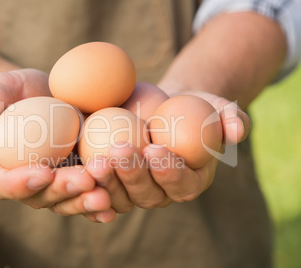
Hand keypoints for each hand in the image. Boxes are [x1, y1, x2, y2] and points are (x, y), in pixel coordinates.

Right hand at [0, 69, 115, 222]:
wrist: (49, 96)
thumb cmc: (22, 91)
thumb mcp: (5, 84)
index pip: (0, 183)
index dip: (19, 184)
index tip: (43, 172)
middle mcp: (22, 182)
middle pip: (38, 197)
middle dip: (62, 191)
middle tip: (85, 180)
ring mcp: (49, 186)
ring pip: (64, 202)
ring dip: (84, 202)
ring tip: (104, 196)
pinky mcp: (72, 183)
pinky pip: (83, 198)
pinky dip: (97, 205)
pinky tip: (113, 207)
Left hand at [85, 88, 250, 212]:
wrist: (163, 107)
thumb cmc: (192, 107)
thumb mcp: (216, 107)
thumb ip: (231, 118)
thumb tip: (238, 130)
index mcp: (188, 181)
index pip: (182, 184)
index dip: (169, 171)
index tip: (155, 149)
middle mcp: (161, 193)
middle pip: (147, 194)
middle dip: (133, 175)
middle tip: (119, 150)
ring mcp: (134, 191)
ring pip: (120, 197)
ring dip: (108, 182)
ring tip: (96, 160)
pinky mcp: (113, 183)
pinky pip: (100, 192)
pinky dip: (90, 187)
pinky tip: (79, 172)